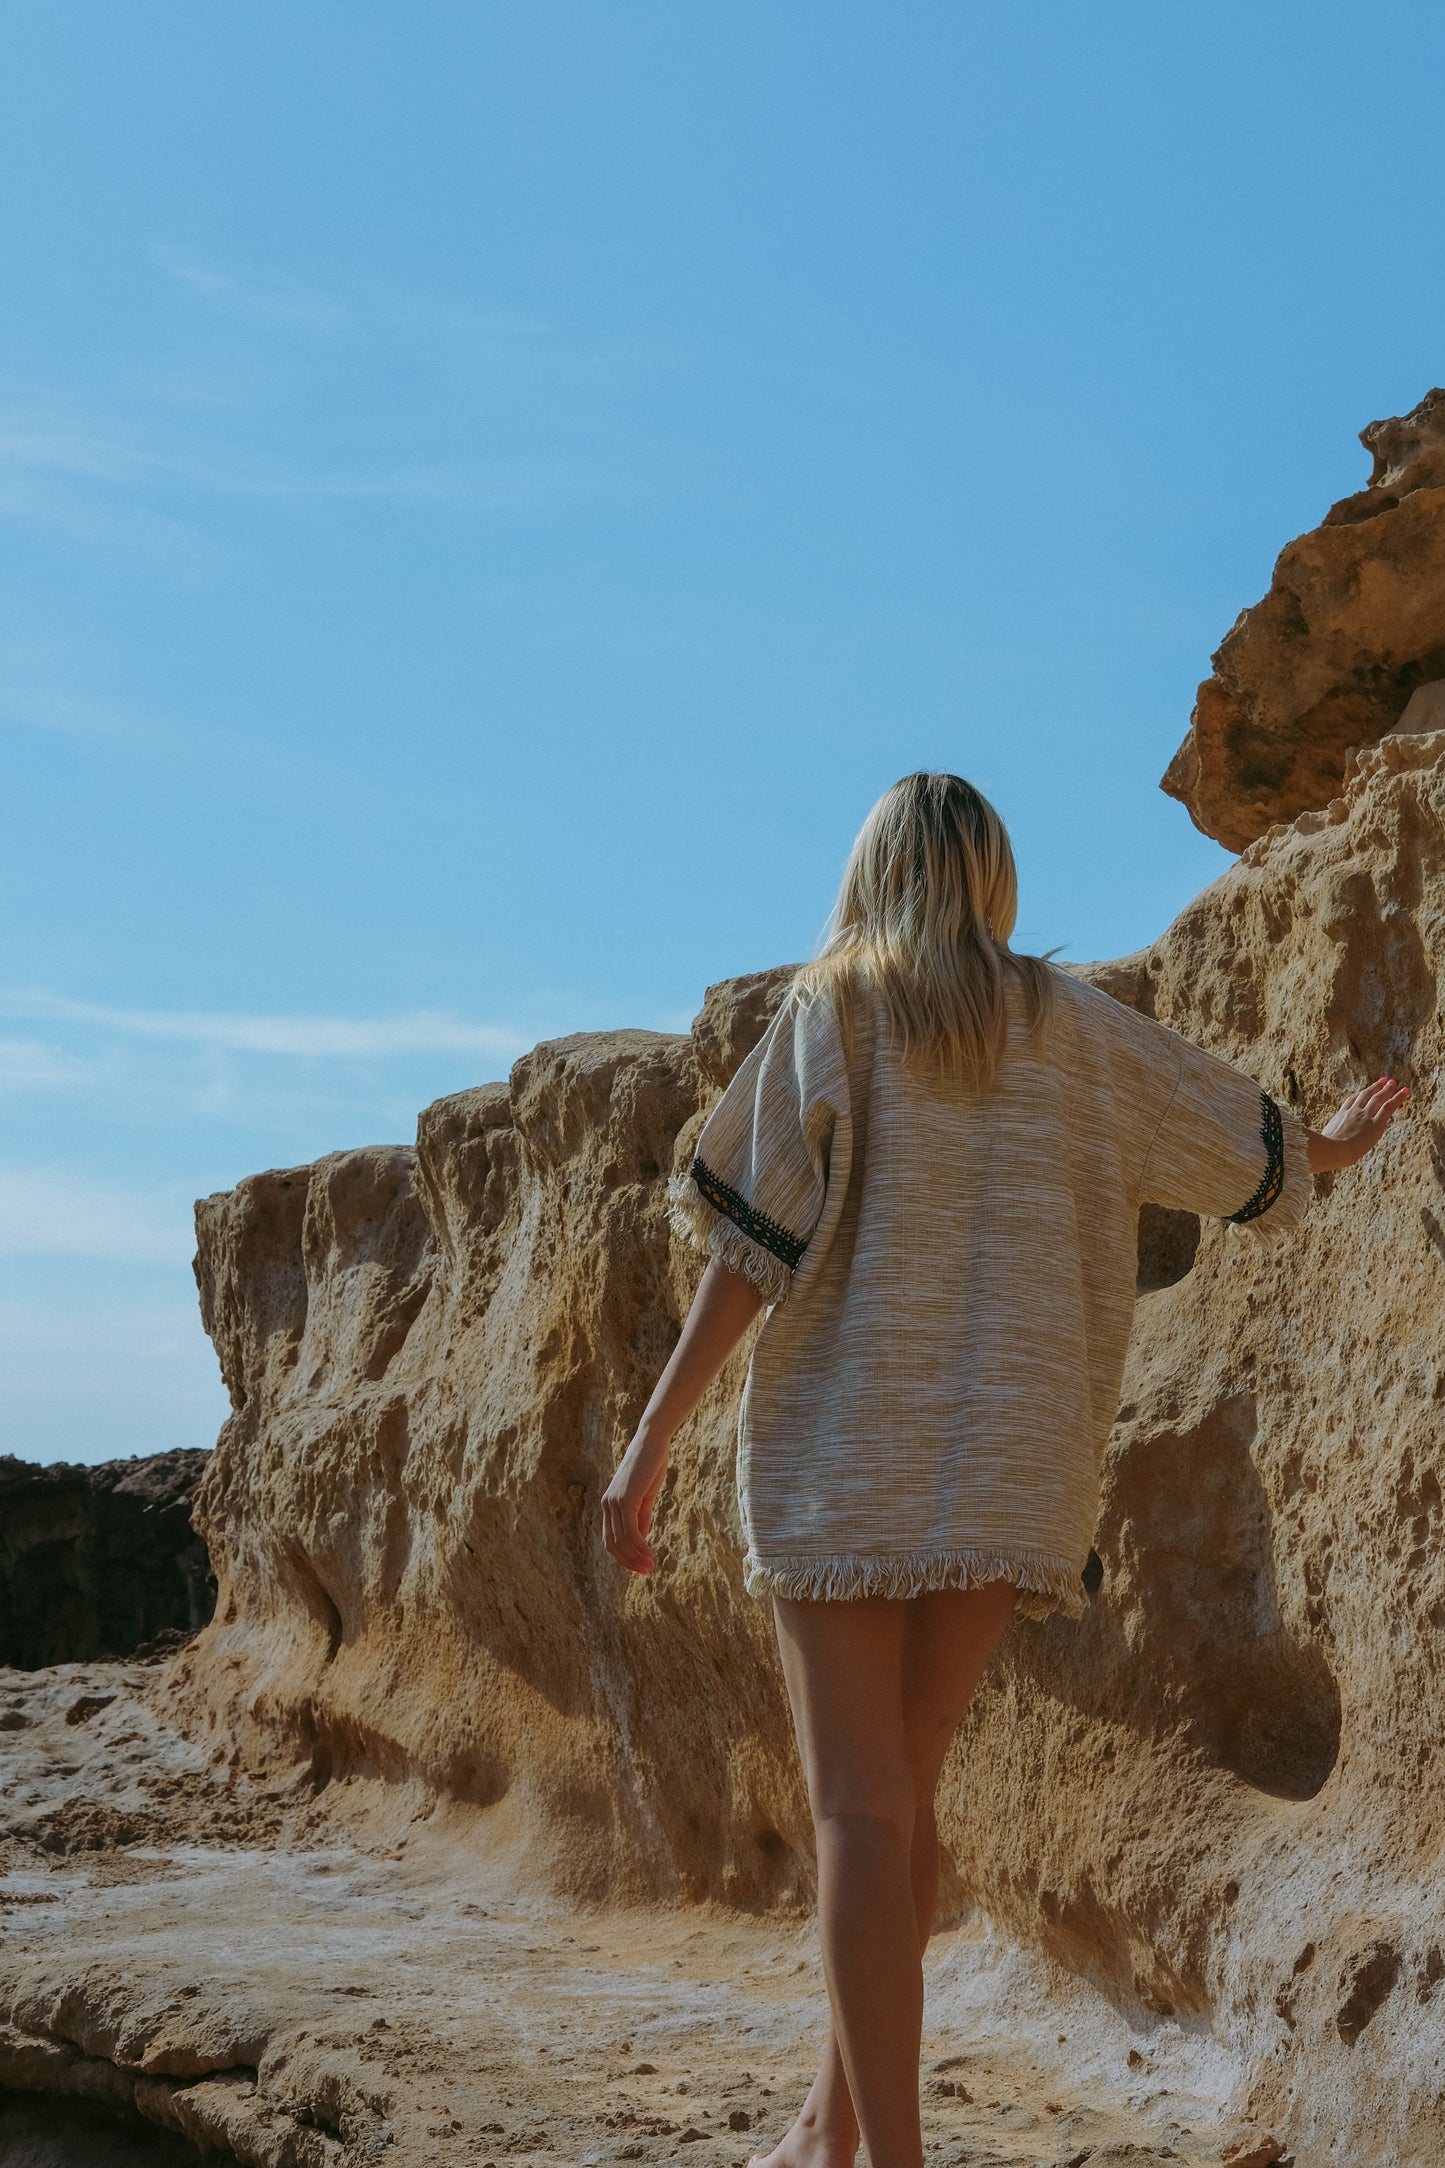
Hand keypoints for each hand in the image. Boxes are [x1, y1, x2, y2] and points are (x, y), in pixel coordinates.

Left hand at [602, 1428, 670, 1575]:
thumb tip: (640, 1540)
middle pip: (613, 1544)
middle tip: (647, 1571)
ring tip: (650, 1565)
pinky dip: (640, 1546)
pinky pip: (630, 1531)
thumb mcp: (645, 1497)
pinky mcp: (625, 1500)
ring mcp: (614, 1502)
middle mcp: (607, 1505)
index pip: (611, 1540)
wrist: (652, 1443)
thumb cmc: (650, 1467)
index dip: (624, 1557)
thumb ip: (641, 1518)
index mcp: (609, 1505)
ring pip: (622, 1541)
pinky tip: (650, 1554)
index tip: (641, 1567)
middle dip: (629, 1561)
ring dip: (636, 1557)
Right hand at [1308, 1076, 1409, 1172]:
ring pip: (1378, 1098)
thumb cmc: (1327, 1151)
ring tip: (1392, 1083)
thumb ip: (1325, 1142)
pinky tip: (1405, 1091)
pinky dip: (1399, 1097)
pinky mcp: (1376, 1122)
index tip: (1363, 1091)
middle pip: (1365, 1095)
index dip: (1359, 1095)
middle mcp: (1353, 1112)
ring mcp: (1365, 1115)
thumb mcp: (1323, 1143)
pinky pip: (1390, 1106)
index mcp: (1340, 1116)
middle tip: (1383, 1080)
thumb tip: (1319, 1151)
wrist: (1335, 1150)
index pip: (1351, 1101)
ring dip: (1387, 1089)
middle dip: (1374, 1087)